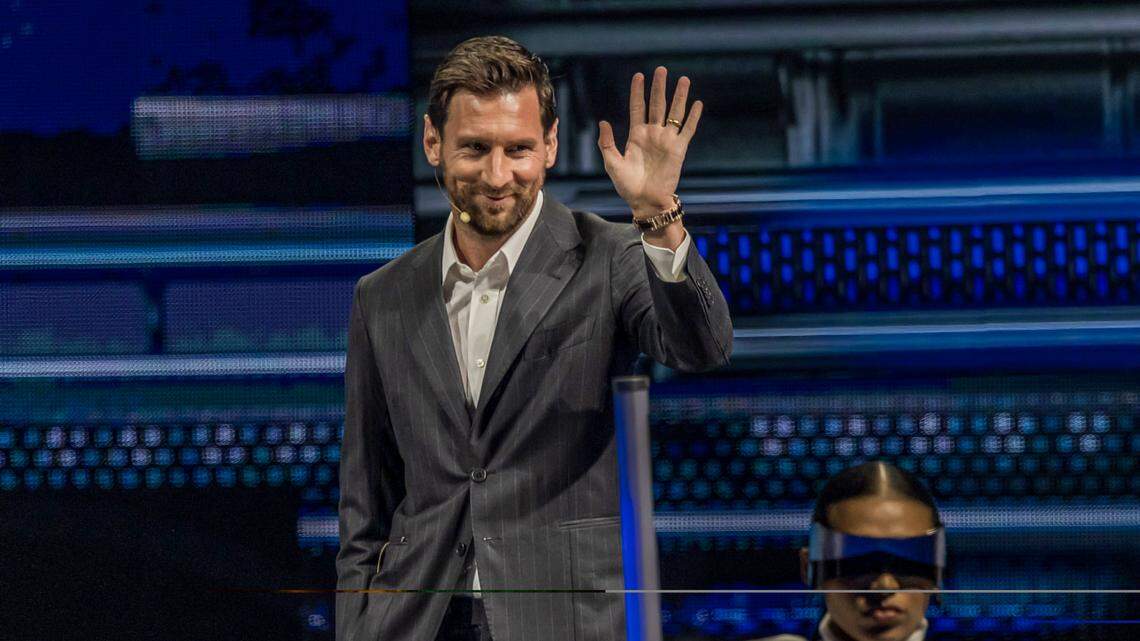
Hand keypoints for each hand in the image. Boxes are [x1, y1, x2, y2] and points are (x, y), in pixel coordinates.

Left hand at [597, 66, 702, 218]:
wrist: (645, 201)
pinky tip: (697, 104)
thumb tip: (603, 122)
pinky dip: (693, 118)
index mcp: (636, 135)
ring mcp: (667, 141)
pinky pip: (687, 130)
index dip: (638, 92)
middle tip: (662, 69)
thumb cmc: (627, 185)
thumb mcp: (612, 163)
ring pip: (674, 113)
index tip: (639, 76)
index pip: (637, 108)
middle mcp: (653, 134)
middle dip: (659, 87)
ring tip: (684, 79)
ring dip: (679, 97)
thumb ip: (606, 143)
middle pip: (657, 105)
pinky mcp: (679, 150)